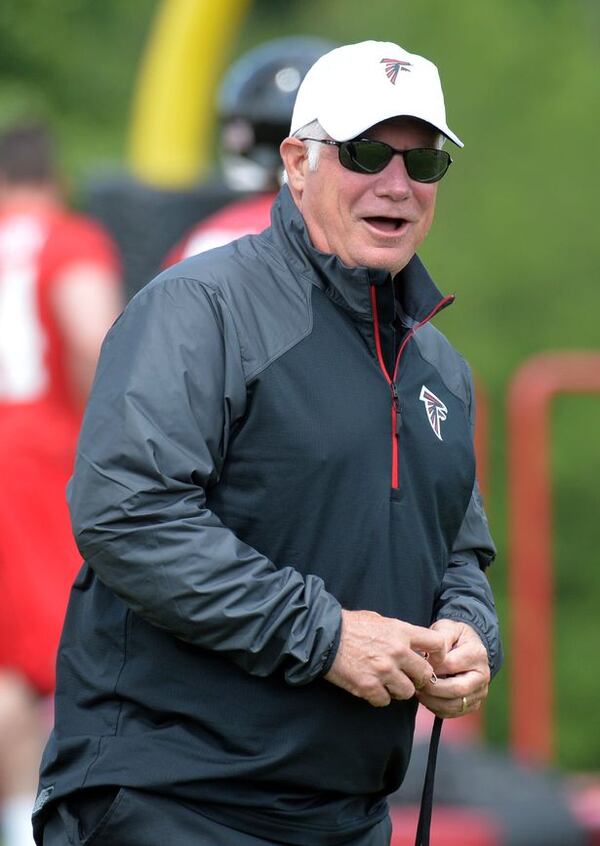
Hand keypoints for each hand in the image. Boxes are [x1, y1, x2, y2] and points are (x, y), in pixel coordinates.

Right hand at [324, 609, 445, 706]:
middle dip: (418, 678)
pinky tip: (371, 687)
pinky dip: (379, 697)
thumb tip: (415, 646)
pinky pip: (385, 701)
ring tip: (387, 682)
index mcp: (401, 632)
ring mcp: (383, 670)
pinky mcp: (368, 686)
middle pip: (425, 674)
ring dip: (398, 690)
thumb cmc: (351, 625)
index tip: (432, 660)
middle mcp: (396, 652)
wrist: (324, 636)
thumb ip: (400, 633)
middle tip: (408, 677)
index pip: (436, 644)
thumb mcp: (380, 620)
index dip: (438, 655)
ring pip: (407, 692)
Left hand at [415, 619, 489, 717]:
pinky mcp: (473, 704)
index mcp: (477, 653)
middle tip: (416, 682)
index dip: (431, 666)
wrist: (465, 646)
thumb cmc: (453, 637)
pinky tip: (426, 698)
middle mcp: (482, 675)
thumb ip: (440, 638)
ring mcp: (480, 692)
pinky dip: (436, 708)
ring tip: (418, 691)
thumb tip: (432, 656)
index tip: (416, 663)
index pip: (450, 664)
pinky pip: (453, 713)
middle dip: (432, 688)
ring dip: (432, 701)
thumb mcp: (447, 628)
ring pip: (455, 705)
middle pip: (457, 689)